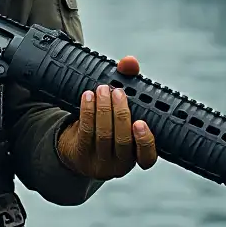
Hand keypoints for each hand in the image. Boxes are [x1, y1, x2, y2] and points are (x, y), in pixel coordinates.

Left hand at [55, 55, 156, 179]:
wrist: (77, 146)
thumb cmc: (108, 124)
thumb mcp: (122, 108)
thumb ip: (130, 82)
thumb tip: (129, 62)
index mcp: (136, 155)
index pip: (148, 158)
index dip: (146, 142)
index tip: (140, 122)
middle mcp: (120, 164)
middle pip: (122, 140)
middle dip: (120, 114)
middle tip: (117, 92)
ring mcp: (99, 162)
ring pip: (103, 135)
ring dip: (102, 109)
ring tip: (101, 90)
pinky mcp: (81, 155)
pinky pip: (85, 131)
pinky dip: (87, 111)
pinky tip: (87, 97)